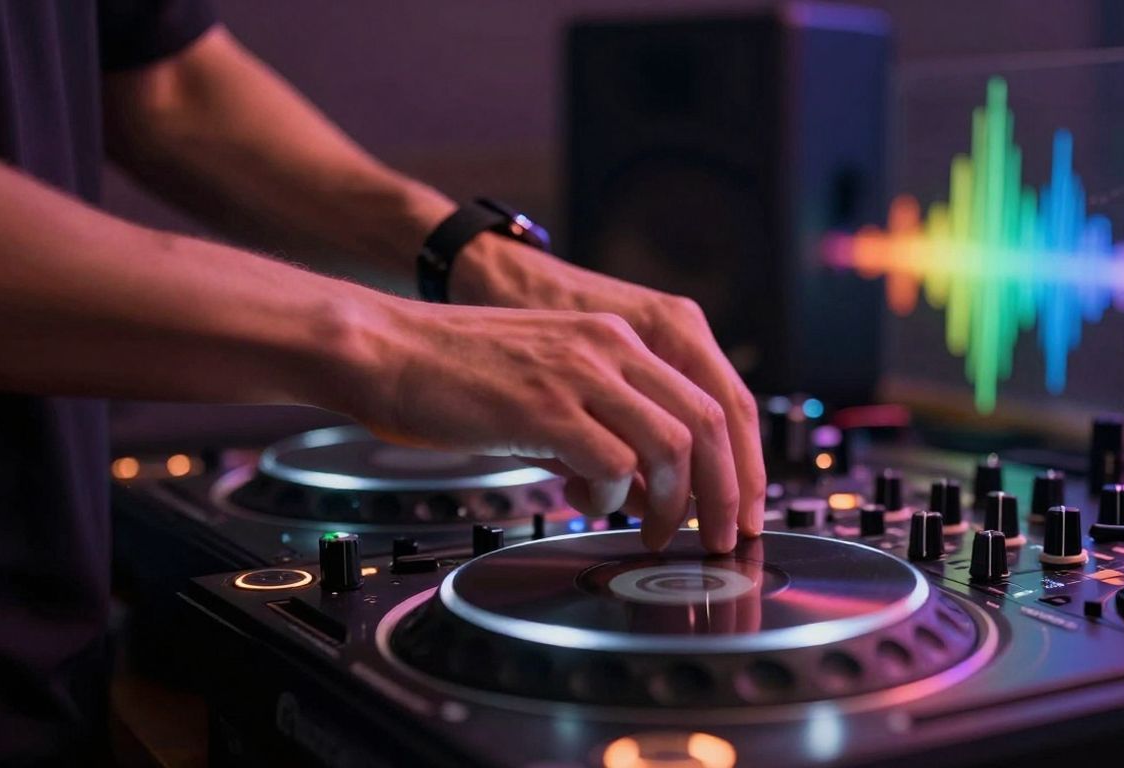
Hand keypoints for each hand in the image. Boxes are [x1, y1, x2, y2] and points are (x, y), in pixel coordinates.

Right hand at [448, 234, 765, 541]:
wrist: (385, 348)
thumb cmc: (456, 375)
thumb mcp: (551, 388)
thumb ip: (605, 427)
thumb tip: (649, 488)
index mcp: (616, 338)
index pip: (712, 397)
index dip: (739, 462)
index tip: (738, 508)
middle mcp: (610, 346)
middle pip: (711, 421)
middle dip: (727, 492)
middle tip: (718, 539)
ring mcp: (579, 373)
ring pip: (676, 444)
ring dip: (678, 503)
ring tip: (656, 533)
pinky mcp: (544, 407)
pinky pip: (615, 463)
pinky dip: (613, 496)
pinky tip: (586, 500)